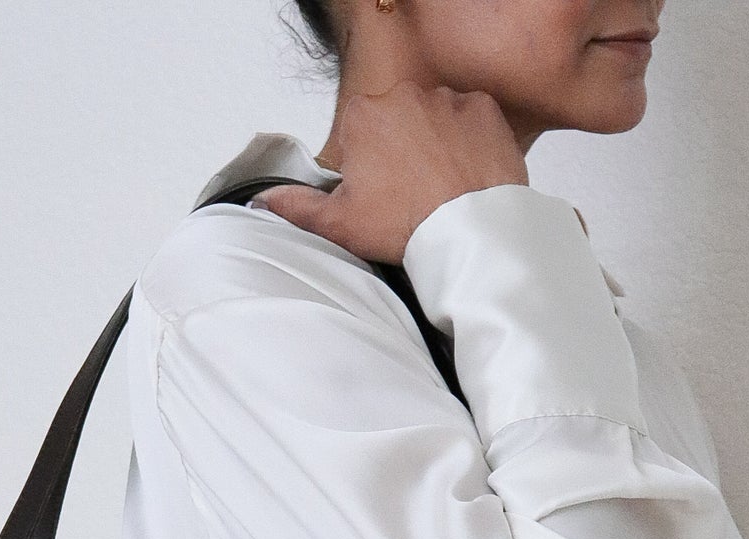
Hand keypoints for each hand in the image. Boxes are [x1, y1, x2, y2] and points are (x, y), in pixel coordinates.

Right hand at [253, 80, 529, 266]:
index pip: (357, 133)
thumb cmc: (407, 225)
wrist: (468, 230)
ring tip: (438, 188)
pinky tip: (463, 174)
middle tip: (406, 195)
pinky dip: (468, 143)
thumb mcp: (339, 224)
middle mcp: (404, 97)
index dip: (364, 165)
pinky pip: (471, 121)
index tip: (374, 191)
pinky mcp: (482, 110)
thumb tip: (266, 200)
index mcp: (364, 116)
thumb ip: (297, 206)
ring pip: (434, 120)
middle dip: (398, 152)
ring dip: (434, 146)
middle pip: (395, 122)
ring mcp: (447, 100)